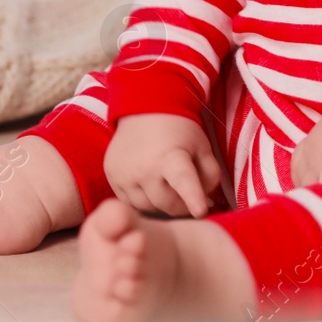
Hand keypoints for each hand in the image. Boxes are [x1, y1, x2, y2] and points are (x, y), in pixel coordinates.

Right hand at [103, 112, 223, 217]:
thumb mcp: (203, 148)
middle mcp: (145, 168)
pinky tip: (148, 183)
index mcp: (172, 157)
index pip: (184, 181)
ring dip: (160, 204)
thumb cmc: (179, 131)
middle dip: (180, 205)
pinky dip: (142, 199)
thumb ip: (210, 177)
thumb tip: (204, 206)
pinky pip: (129, 202)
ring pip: (147, 208)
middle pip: (167, 205)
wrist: (144, 109)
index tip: (201, 212)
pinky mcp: (111, 177)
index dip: (193, 197)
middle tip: (184, 194)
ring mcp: (125, 174)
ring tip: (164, 184)